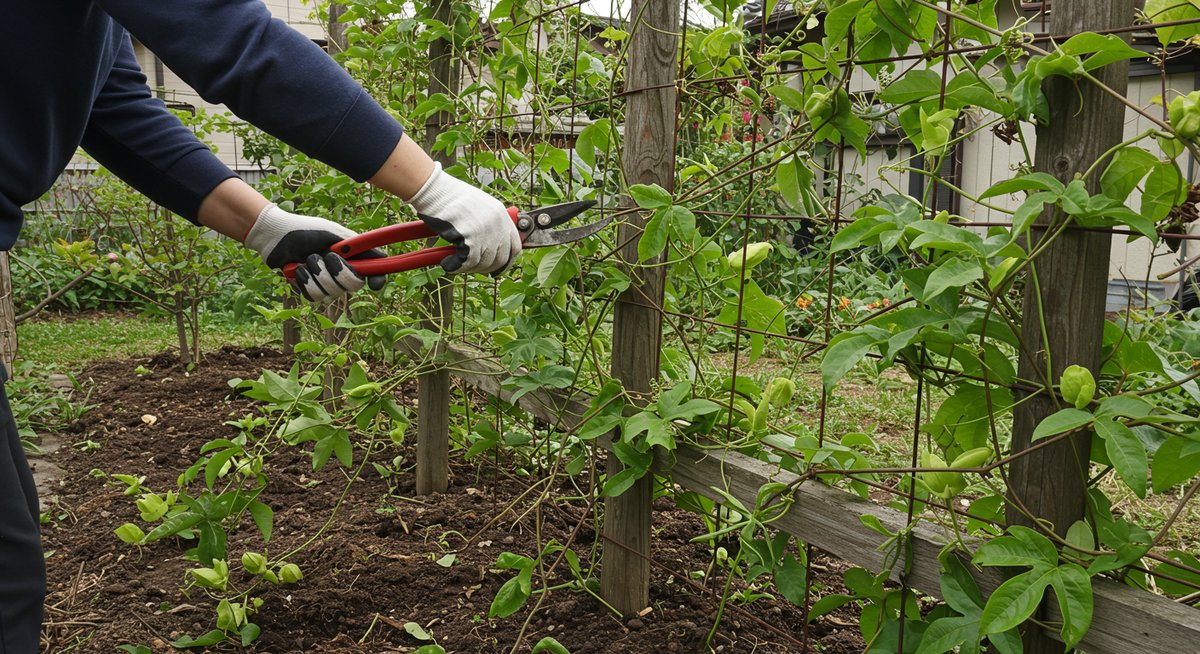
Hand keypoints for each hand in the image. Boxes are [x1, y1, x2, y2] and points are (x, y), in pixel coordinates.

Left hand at [244, 204, 385, 301]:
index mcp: (352, 256)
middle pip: (353, 285)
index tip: (375, 283)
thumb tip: (382, 256)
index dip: (378, 279)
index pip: (374, 271)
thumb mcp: (334, 234)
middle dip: (337, 272)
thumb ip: (356, 245)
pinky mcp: (309, 290)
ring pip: (331, 293)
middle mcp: (341, 271)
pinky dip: (304, 281)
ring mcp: (325, 283)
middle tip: (326, 256)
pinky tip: (298, 269)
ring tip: (307, 259)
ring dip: (316, 273)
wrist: (275, 237)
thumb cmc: (305, 231)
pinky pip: (314, 296)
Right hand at [407, 162, 522, 273]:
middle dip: (486, 268)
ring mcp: (485, 231)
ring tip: (456, 264)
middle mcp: (497, 224)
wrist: (435, 190)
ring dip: (469, 268)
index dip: (507, 261)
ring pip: (484, 262)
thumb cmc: (450, 197)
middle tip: (472, 269)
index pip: (515, 246)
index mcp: (502, 215)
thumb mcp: (479, 207)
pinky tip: (448, 263)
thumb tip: (492, 248)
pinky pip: (468, 261)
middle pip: (501, 259)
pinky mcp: (470, 237)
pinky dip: (456, 266)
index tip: (497, 268)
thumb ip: (490, 225)